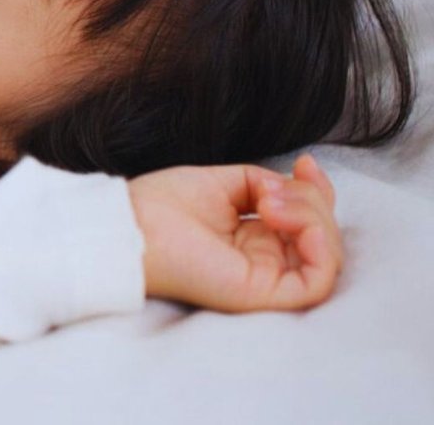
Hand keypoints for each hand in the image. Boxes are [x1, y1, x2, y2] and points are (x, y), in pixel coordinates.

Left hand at [128, 154, 341, 311]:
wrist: (131, 225)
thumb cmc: (162, 206)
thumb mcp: (224, 182)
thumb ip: (266, 183)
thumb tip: (295, 182)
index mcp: (254, 238)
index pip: (309, 221)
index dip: (317, 191)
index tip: (304, 162)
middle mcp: (264, 260)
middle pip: (323, 234)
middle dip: (313, 200)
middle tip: (271, 189)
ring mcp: (266, 279)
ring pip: (326, 254)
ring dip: (311, 216)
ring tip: (268, 202)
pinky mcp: (263, 294)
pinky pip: (317, 281)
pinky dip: (319, 246)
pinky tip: (288, 221)